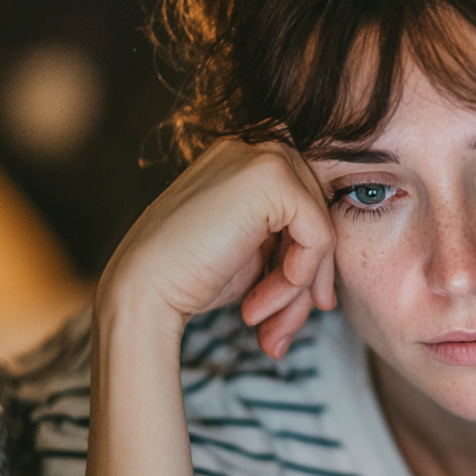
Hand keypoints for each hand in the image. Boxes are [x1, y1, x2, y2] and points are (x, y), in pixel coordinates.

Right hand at [98, 138, 335, 356]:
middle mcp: (257, 146)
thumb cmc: (191, 278)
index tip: (300, 308)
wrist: (142, 291)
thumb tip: (334, 281)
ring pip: (323, 226)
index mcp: (249, 158)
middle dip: (307, 280)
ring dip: (300, 287)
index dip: (309, 260)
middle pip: (319, 215)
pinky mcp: (270, 174)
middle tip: (279, 330)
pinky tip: (261, 301)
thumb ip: (293, 243)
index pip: (308, 206)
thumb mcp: (254, 253)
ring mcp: (263, 155)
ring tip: (266, 324)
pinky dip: (300, 275)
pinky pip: (319, 233)